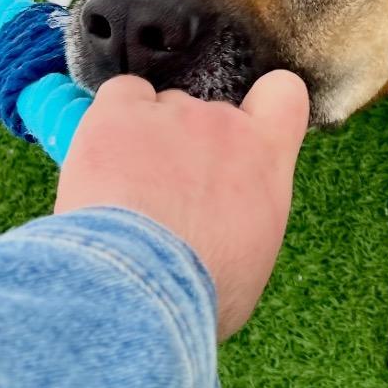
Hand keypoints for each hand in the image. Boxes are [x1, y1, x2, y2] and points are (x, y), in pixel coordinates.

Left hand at [54, 71, 308, 338]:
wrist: (141, 290)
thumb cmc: (200, 293)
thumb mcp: (252, 260)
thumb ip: (248, 217)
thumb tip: (227, 225)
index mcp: (266, 158)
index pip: (284, 94)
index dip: (263, 105)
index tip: (244, 132)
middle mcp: (225, 125)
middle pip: (210, 115)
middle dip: (189, 147)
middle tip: (165, 200)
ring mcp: (174, 113)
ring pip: (160, 110)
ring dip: (145, 142)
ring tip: (124, 197)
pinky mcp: (122, 114)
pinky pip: (121, 96)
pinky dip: (111, 121)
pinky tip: (103, 161)